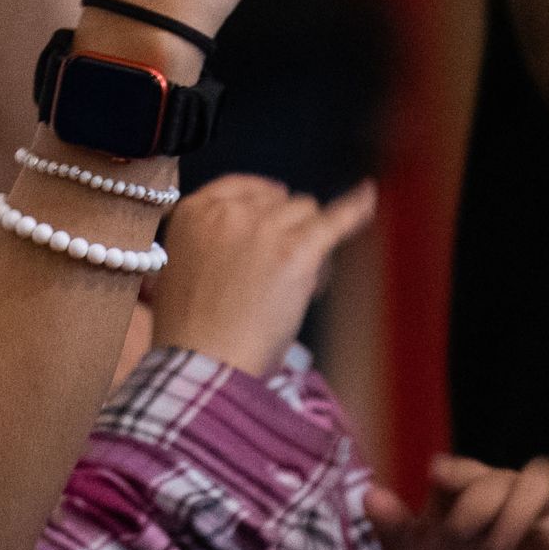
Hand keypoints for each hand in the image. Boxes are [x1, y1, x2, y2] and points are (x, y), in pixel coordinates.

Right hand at [148, 175, 376, 374]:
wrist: (203, 363)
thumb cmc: (191, 333)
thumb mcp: (180, 271)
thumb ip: (208, 244)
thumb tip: (244, 240)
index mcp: (194, 213)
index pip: (239, 186)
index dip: (260, 202)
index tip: (272, 209)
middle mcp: (230, 212)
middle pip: (276, 200)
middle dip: (283, 229)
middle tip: (279, 272)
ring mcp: (265, 228)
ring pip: (305, 211)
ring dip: (307, 238)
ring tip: (300, 282)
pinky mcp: (297, 251)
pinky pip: (335, 219)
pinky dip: (355, 207)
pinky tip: (368, 195)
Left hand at [367, 456, 548, 549]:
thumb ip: (392, 528)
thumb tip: (369, 495)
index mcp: (466, 491)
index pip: (465, 468)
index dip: (455, 476)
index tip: (438, 484)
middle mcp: (503, 495)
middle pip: (500, 476)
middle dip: (480, 502)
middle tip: (462, 537)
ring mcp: (537, 520)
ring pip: (539, 482)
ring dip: (518, 507)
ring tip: (499, 544)